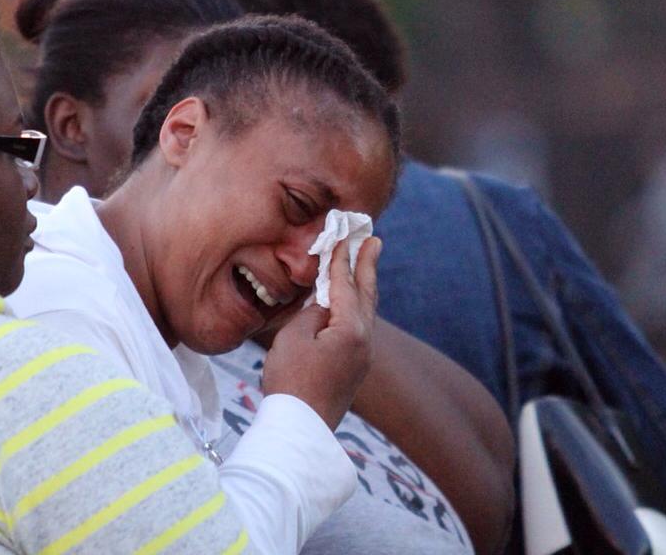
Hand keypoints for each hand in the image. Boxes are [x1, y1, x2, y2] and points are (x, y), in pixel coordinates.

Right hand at [261, 236, 381, 428]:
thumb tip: (325, 306)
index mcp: (351, 329)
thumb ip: (312, 312)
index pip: (346, 284)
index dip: (342, 259)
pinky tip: (351, 304)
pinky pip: (360, 327)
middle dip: (368, 266)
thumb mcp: (294, 336)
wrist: (299, 428)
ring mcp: (362, 357)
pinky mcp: (354, 369)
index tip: (343, 236)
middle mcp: (364, 341)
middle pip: (366, 295)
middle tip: (374, 240)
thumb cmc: (291, 380)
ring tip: (365, 265)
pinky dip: (357, 306)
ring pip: (366, 312)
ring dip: (364, 286)